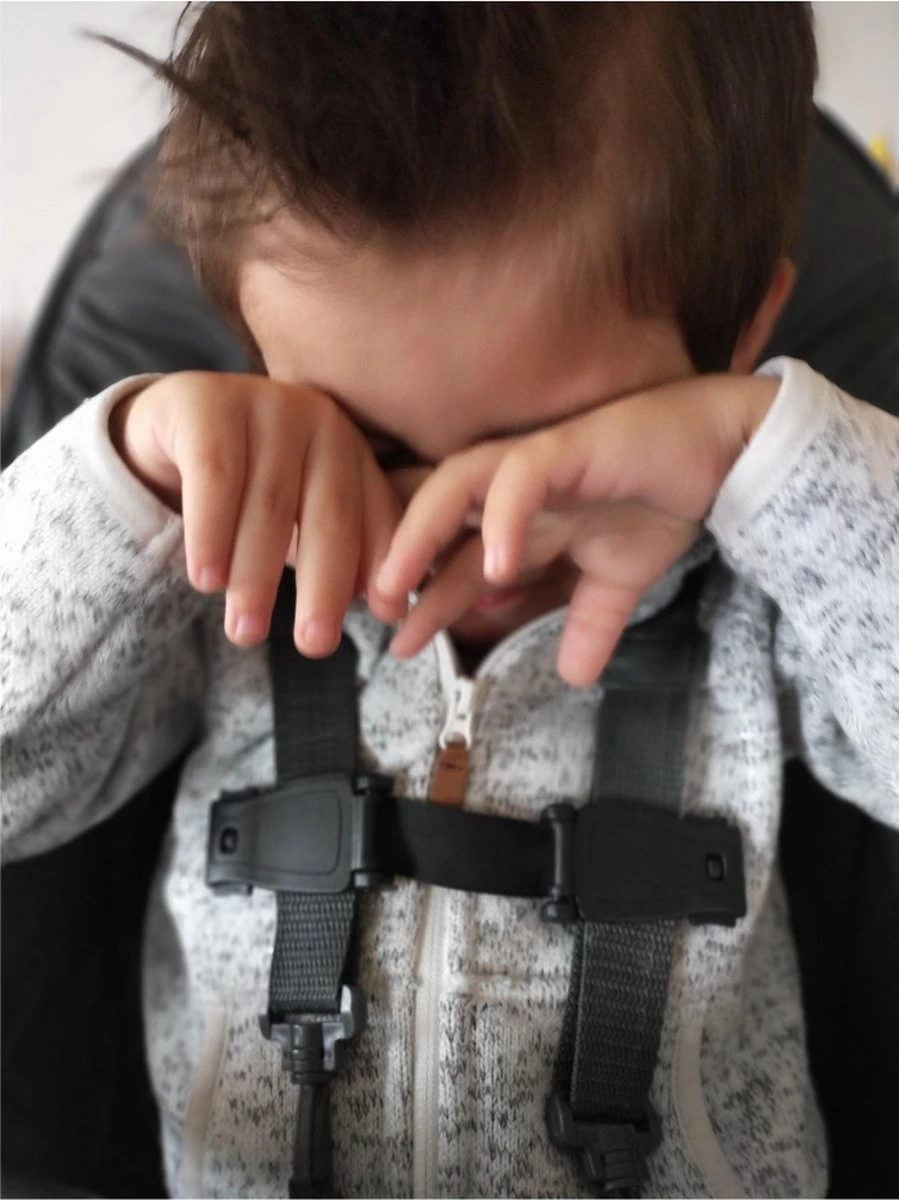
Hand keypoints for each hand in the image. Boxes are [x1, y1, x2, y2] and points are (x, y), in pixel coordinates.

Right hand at [110, 372, 403, 653]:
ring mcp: (265, 403)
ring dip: (257, 575)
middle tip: (315, 645)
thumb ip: (345, 557)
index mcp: (353, 451)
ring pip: (269, 504)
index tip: (386, 618)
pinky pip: (214, 476)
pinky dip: (211, 533)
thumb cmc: (251, 490)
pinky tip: (205, 580)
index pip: (375, 515)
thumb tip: (393, 611)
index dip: (382, 566)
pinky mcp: (206, 402)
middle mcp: (320, 420)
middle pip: (328, 514)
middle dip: (324, 585)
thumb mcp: (302, 522)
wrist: (172, 427)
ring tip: (246, 633)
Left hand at [373, 374, 777, 684]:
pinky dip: (504, 518)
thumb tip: (573, 678)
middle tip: (376, 616)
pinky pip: (521, 477)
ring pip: (454, 486)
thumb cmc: (663, 500)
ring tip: (398, 589)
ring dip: (420, 536)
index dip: (429, 601)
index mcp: (522, 518)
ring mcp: (536, 463)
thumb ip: (590, 625)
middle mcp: (515, 488)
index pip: (459, 561)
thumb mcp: (618, 581)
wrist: (721, 451)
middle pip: (438, 523)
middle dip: (401, 567)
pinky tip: (496, 565)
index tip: (403, 645)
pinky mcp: (566, 446)